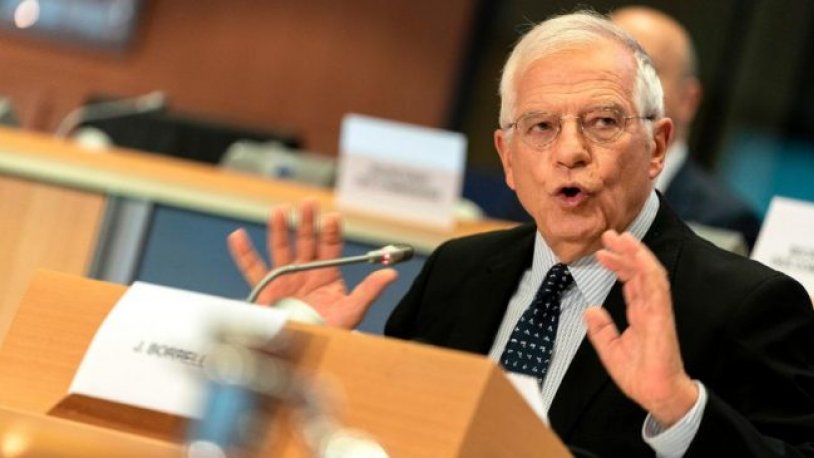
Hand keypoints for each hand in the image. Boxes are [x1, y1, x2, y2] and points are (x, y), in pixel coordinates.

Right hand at [227, 199, 397, 328]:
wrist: (307, 354)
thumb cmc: (331, 331)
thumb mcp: (352, 311)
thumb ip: (369, 291)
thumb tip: (391, 274)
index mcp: (327, 273)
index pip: (330, 245)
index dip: (331, 231)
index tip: (332, 217)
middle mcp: (305, 271)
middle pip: (306, 240)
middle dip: (308, 222)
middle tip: (309, 203)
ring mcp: (285, 278)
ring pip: (281, 248)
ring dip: (281, 229)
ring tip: (281, 211)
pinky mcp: (266, 290)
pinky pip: (252, 269)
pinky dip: (244, 253)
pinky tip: (238, 236)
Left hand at [584, 230, 697, 426]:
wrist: (656, 395)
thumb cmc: (639, 375)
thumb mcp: (611, 350)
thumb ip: (601, 330)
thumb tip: (590, 310)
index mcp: (640, 313)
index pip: (630, 281)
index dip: (617, 264)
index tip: (601, 252)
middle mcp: (650, 307)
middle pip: (639, 271)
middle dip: (625, 251)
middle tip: (609, 234)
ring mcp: (658, 310)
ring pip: (650, 273)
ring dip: (636, 253)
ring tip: (621, 237)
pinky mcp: (662, 317)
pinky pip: (658, 288)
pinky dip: (648, 269)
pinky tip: (637, 255)